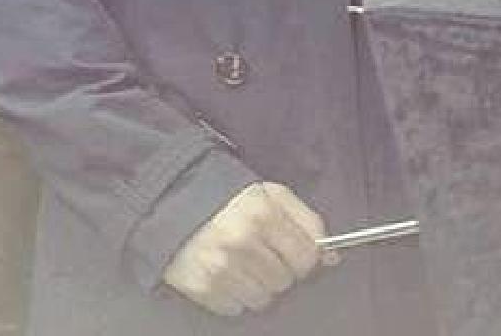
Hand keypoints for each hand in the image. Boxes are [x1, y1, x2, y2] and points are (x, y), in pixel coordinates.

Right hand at [161, 181, 330, 317]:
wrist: (169, 196)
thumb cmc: (224, 193)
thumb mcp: (267, 192)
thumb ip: (304, 219)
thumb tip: (332, 255)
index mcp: (262, 213)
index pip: (306, 257)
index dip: (303, 256)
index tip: (292, 251)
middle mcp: (243, 243)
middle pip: (285, 281)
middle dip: (278, 268)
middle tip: (260, 251)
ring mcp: (221, 268)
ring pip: (263, 299)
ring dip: (257, 284)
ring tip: (240, 261)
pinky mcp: (203, 288)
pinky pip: (236, 308)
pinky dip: (234, 294)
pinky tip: (224, 271)